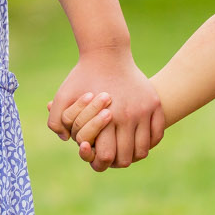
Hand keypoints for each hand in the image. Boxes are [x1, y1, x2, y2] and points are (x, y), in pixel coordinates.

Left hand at [45, 48, 161, 170]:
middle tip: (111, 156)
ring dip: (133, 154)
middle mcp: (128, 116)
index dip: (100, 162)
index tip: (97, 156)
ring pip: (143, 149)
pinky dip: (149, 142)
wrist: (107, 52)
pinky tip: (138, 140)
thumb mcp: (64, 95)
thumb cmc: (82, 75)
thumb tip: (67, 140)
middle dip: (117, 162)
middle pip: (126, 158)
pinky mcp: (154, 104)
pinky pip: (157, 134)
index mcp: (107, 117)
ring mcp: (144, 110)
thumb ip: (57, 119)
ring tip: (124, 150)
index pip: (107, 157)